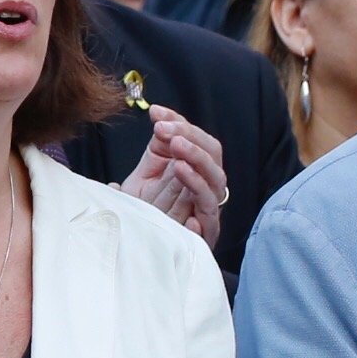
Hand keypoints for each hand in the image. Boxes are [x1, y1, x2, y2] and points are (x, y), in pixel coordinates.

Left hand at [117, 107, 226, 244]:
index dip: (182, 125)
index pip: (200, 141)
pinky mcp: (203, 237)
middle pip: (213, 161)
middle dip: (193, 145)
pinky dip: (200, 220)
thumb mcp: (149, 172)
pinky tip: (189, 218)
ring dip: (197, 175)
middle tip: (170, 137)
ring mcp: (206, 213)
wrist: (144, 244)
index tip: (156, 114)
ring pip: (213, 191)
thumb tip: (156, 113)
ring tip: (178, 164)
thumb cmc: (150, 206)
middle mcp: (207, 188)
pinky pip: (207, 228)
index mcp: (199, 169)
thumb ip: (158, 145)